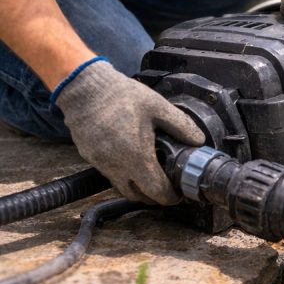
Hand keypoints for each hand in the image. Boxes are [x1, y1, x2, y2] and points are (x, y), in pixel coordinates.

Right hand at [55, 60, 205, 204]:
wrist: (84, 86)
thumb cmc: (121, 96)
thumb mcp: (158, 107)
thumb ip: (182, 126)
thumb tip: (198, 141)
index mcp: (136, 157)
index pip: (156, 191)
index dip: (170, 196)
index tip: (178, 193)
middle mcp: (116, 166)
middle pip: (138, 196)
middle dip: (155, 196)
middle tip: (167, 186)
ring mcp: (100, 163)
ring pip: (122, 187)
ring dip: (138, 187)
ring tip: (151, 175)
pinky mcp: (89, 156)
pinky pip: (109, 174)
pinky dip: (123, 175)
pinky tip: (132, 160)